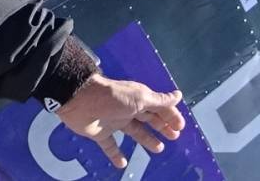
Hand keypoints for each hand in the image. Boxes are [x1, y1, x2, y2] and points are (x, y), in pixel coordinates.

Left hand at [56, 75, 185, 168]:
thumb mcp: (139, 97)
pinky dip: (116, 155)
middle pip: (148, 120)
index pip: (158, 108)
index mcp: (137, 99)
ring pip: (134, 133)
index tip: (180, 128)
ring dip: (146, 140)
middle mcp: (127, 110)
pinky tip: (122, 164)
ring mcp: (113, 122)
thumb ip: (159, 100)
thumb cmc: (111, 97)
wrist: (78, 100)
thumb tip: (179, 95)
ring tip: (158, 149)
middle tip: (173, 137)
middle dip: (161, 127)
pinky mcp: (100, 133)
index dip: (170, 117)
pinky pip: (110, 146)